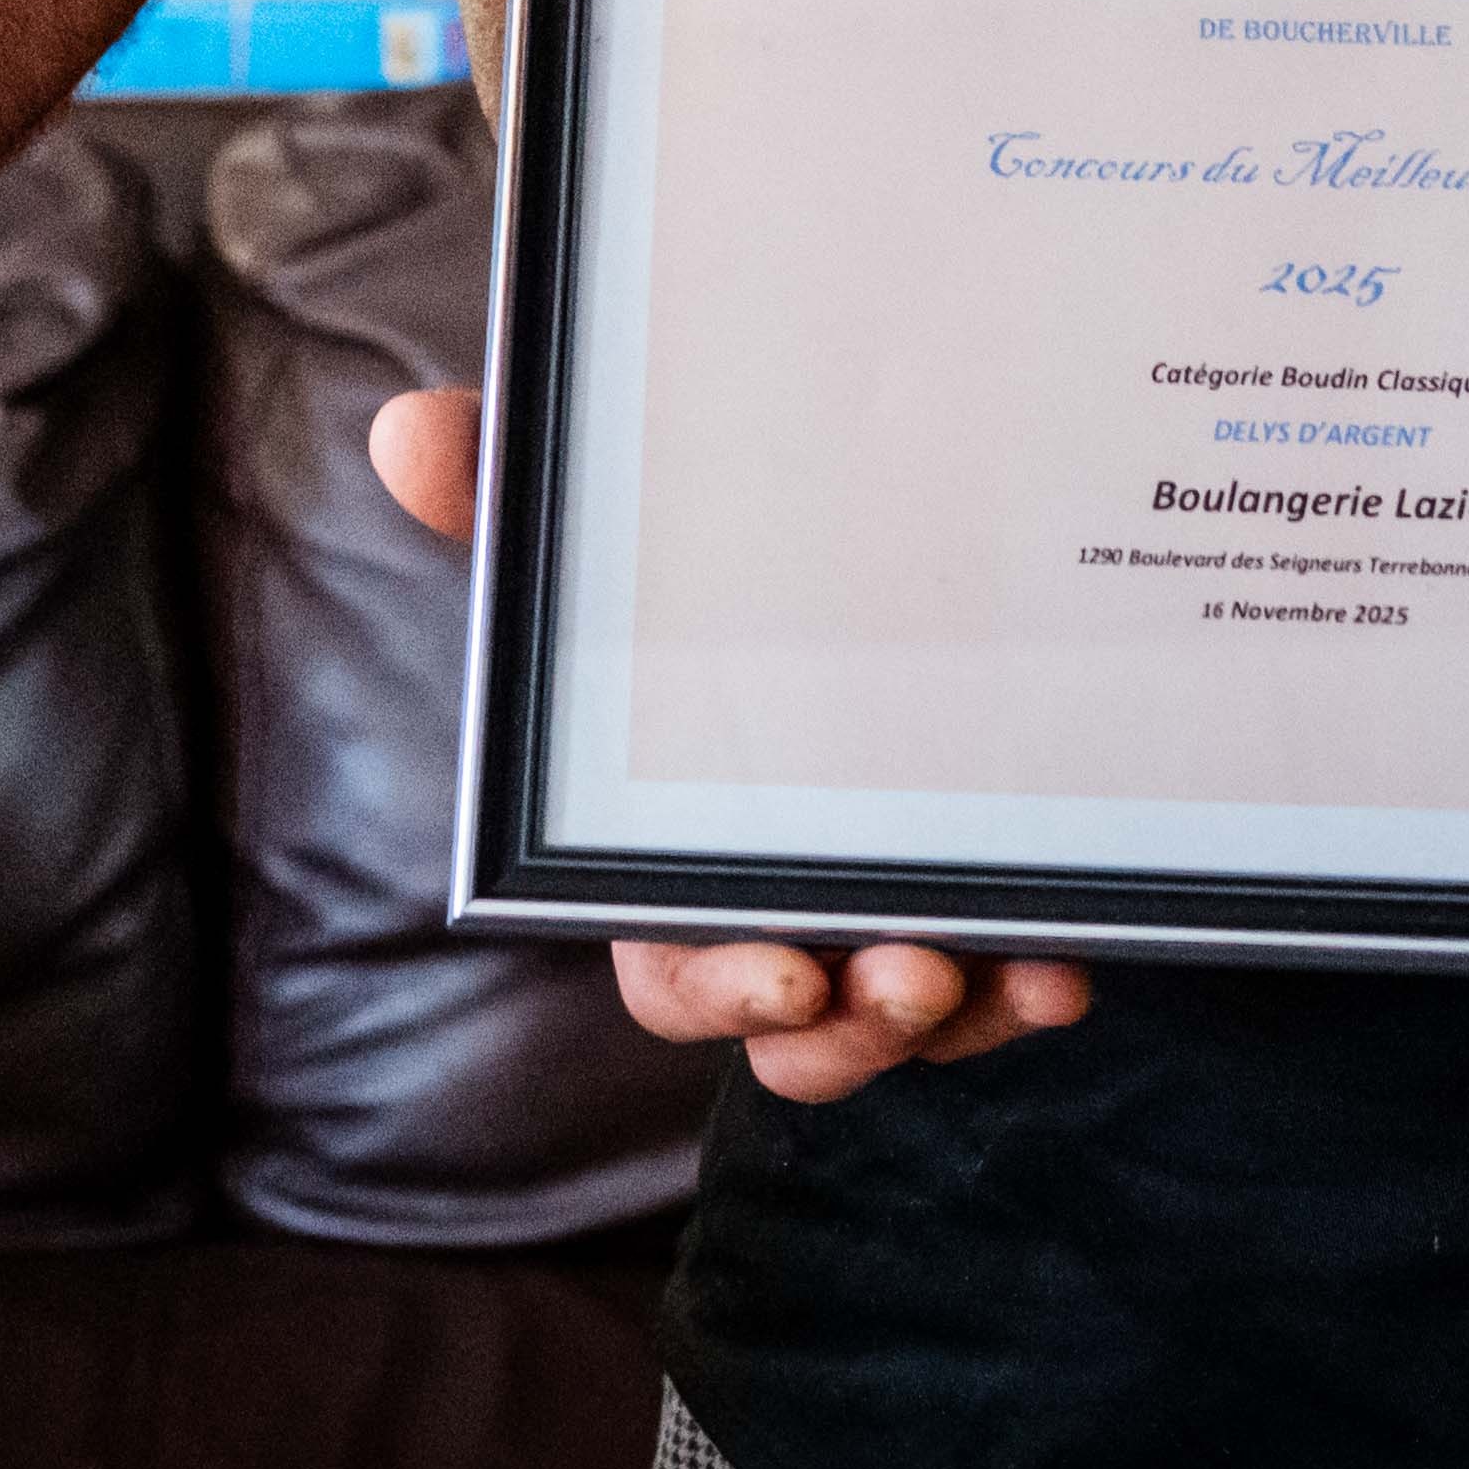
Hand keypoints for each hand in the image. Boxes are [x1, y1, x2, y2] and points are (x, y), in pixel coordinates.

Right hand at [364, 385, 1096, 1102]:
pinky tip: (1066, 964)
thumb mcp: (594, 553)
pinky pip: (1002, 993)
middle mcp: (778, 922)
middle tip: (906, 976)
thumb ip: (498, 506)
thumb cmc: (675, 602)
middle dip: (848, 1033)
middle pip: (800, 1035)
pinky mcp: (980, 919)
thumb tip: (403, 434)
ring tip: (999, 969)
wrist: (859, 569)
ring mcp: (882, 932)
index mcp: (668, 870)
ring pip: (907, 1031)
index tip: (782, 975)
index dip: (724, 988)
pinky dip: (1030, 989)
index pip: (678, 971)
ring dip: (954, 1022)